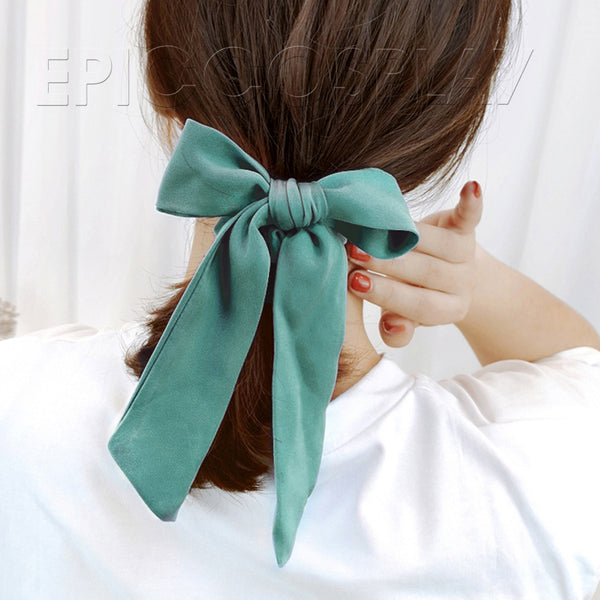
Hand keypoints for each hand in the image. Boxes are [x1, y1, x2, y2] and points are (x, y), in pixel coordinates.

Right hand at [346, 180, 482, 346]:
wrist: (449, 272)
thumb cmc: (414, 293)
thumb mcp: (404, 316)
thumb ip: (396, 326)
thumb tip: (391, 328)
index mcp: (446, 310)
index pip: (418, 305)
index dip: (386, 293)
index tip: (355, 282)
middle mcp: (461, 285)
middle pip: (426, 273)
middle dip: (387, 262)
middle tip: (354, 253)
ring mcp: (466, 255)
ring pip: (437, 244)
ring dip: (404, 235)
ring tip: (370, 229)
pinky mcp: (465, 228)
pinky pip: (471, 216)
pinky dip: (471, 202)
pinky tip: (471, 189)